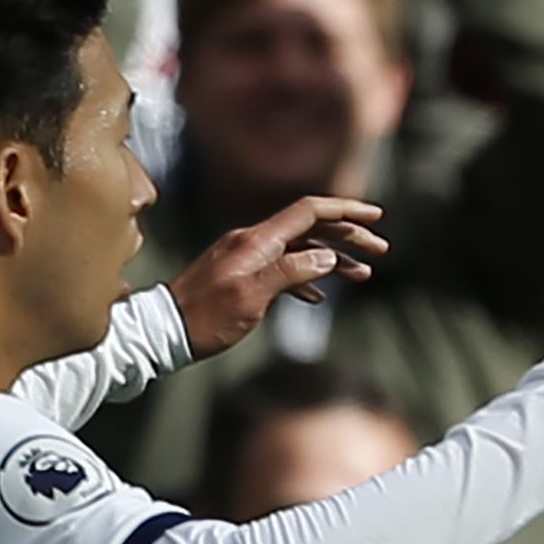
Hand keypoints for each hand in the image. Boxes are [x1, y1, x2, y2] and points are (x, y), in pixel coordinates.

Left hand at [168, 193, 391, 353]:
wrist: (163, 332)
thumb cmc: (206, 318)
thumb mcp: (251, 296)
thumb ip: (291, 272)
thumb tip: (327, 255)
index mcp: (257, 240)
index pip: (309, 211)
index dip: (345, 211)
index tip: (375, 217)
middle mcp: (252, 241)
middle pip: (310, 228)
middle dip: (348, 237)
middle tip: (380, 250)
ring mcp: (245, 257)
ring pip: (299, 249)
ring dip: (332, 259)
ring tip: (362, 274)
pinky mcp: (239, 275)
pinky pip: (282, 268)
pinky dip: (307, 277)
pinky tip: (320, 296)